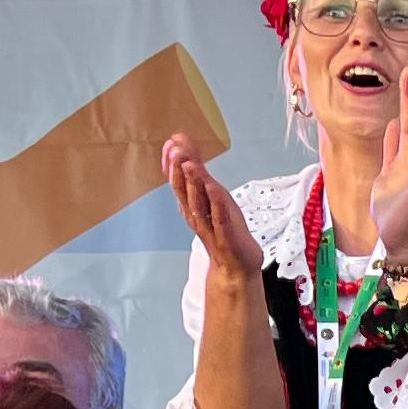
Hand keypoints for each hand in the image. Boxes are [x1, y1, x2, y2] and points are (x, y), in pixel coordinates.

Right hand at [159, 134, 261, 275]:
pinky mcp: (226, 236)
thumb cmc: (224, 228)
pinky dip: (216, 203)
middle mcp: (196, 215)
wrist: (236, 266)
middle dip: (177, 170)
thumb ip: (198, 171)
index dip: (173, 163)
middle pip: (183, 191)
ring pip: (198, 204)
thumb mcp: (212, 195)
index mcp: (191, 205)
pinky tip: (214, 188)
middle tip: (173, 150)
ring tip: (190, 164)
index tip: (171, 142)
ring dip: (193, 183)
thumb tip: (182, 144)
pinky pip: (219, 218)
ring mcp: (210, 227)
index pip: (178, 181)